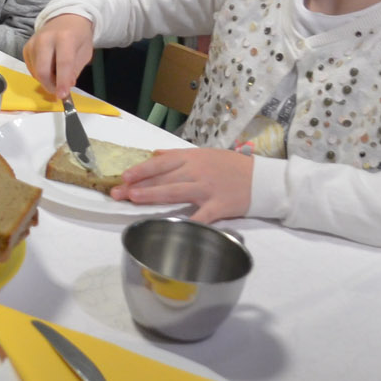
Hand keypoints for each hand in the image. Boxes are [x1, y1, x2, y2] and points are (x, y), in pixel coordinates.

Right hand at [23, 14, 94, 99]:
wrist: (66, 18)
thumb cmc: (78, 36)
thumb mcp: (85, 52)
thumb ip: (75, 69)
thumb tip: (65, 86)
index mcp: (65, 37)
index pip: (63, 63)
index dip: (62, 82)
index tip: (63, 96)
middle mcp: (46, 38)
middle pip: (43, 69)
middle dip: (50, 85)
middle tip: (59, 92)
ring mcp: (33, 42)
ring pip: (36, 71)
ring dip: (46, 80)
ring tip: (57, 76)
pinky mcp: (26, 47)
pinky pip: (31, 68)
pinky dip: (40, 74)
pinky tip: (49, 69)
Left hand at [111, 148, 254, 218]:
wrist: (262, 179)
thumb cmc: (230, 166)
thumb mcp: (203, 154)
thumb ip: (176, 155)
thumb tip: (153, 154)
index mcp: (192, 158)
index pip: (160, 163)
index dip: (141, 170)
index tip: (123, 176)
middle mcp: (197, 171)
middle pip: (163, 178)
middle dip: (138, 185)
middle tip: (117, 192)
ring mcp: (208, 189)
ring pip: (176, 191)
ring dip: (153, 194)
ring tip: (134, 197)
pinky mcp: (219, 206)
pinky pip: (202, 215)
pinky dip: (189, 221)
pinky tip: (173, 226)